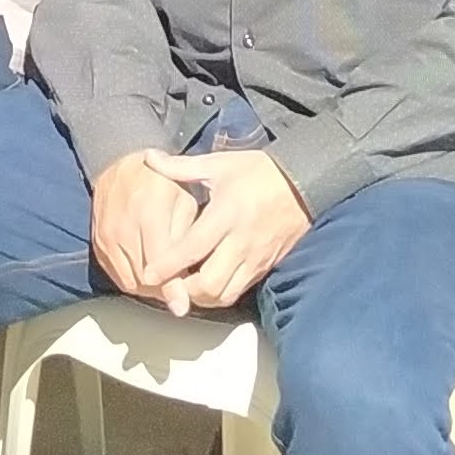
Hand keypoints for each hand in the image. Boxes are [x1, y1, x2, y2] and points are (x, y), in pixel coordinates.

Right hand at [88, 152, 204, 302]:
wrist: (121, 166)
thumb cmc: (162, 183)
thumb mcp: (184, 199)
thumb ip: (187, 236)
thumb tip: (190, 275)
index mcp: (149, 211)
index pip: (160, 260)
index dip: (172, 287)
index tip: (182, 307)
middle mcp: (123, 227)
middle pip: (143, 277)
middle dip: (164, 291)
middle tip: (181, 293)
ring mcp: (106, 237)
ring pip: (130, 281)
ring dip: (150, 290)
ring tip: (167, 284)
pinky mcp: (98, 245)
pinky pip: (117, 276)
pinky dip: (135, 282)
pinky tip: (149, 275)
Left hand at [136, 148, 310, 312]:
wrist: (305, 180)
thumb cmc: (259, 171)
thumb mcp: (219, 164)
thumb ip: (181, 167)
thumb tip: (149, 158)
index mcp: (226, 214)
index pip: (192, 248)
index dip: (168, 266)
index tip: (149, 275)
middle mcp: (241, 241)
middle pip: (209, 283)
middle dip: (184, 290)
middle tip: (168, 284)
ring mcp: (256, 257)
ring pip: (225, 293)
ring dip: (202, 296)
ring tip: (186, 287)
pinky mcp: (266, 265)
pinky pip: (240, 289)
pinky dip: (221, 293)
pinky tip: (209, 284)